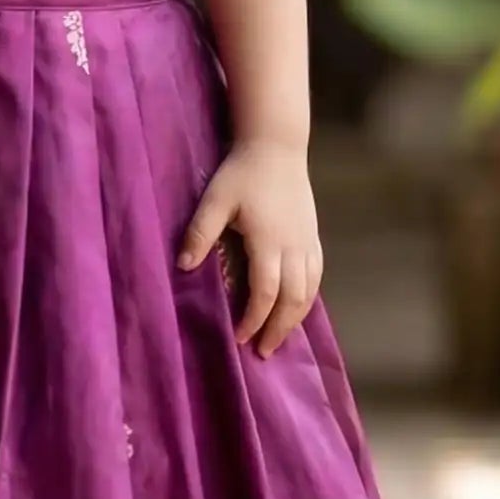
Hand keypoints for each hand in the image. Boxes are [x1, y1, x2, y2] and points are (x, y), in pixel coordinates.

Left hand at [178, 139, 322, 356]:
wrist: (276, 147)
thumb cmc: (242, 173)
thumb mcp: (214, 200)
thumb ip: (199, 233)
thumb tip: (183, 267)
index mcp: (268, 242)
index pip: (264, 293)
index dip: (253, 319)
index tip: (239, 338)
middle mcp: (293, 247)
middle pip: (292, 300)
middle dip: (278, 329)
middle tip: (263, 351)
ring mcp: (308, 241)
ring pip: (309, 291)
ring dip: (295, 317)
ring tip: (280, 336)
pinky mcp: (313, 235)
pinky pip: (317, 274)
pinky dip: (309, 296)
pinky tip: (298, 306)